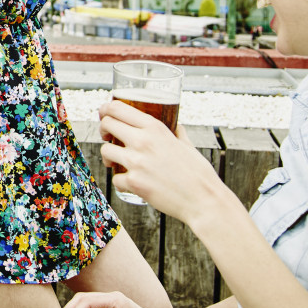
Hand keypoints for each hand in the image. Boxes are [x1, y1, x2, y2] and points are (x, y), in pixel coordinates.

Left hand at [98, 99, 220, 224]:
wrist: (203, 200)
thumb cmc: (198, 174)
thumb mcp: (188, 145)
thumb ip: (178, 133)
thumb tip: (176, 127)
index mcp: (155, 128)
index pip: (118, 108)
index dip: (106, 109)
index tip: (104, 114)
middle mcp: (142, 141)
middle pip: (107, 124)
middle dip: (104, 130)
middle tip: (107, 137)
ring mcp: (136, 162)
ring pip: (105, 150)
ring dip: (108, 156)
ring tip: (115, 162)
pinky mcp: (134, 183)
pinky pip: (115, 179)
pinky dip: (120, 182)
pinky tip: (129, 183)